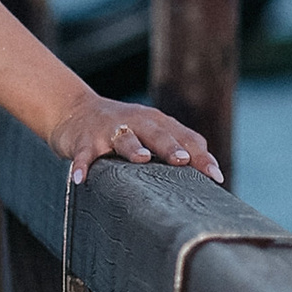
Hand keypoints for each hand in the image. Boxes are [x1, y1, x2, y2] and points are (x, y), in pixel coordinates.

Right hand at [48, 94, 223, 190]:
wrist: (76, 111)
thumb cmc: (124, 129)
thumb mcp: (152, 132)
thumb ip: (179, 146)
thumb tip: (213, 176)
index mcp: (158, 122)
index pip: (185, 137)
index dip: (201, 157)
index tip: (215, 177)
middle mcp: (136, 122)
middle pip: (157, 133)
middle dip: (169, 146)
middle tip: (181, 160)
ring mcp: (109, 130)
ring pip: (124, 138)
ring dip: (133, 148)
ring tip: (141, 159)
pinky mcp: (84, 140)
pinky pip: (84, 155)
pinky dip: (82, 166)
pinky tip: (79, 180)